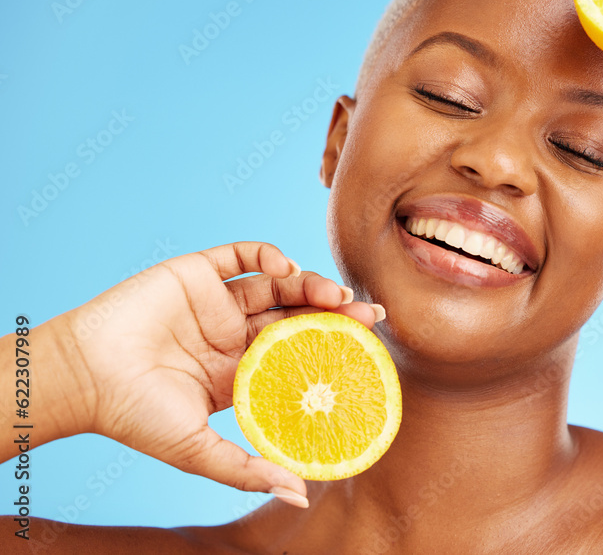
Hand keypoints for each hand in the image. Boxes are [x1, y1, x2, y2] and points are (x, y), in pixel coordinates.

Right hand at [60, 242, 381, 505]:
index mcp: (239, 371)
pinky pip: (240, 256)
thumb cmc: (133, 417)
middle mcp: (233, 334)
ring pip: (277, 285)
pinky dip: (267, 256)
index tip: (369, 349)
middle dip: (335, 314)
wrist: (82, 377)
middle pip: (296, 315)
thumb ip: (247, 470)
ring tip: (337, 296)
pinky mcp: (196, 273)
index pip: (298, 353)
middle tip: (370, 315)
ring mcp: (217, 302)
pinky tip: (287, 267)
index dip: (332, 348)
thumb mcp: (197, 451)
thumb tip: (301, 497)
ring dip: (310, 284)